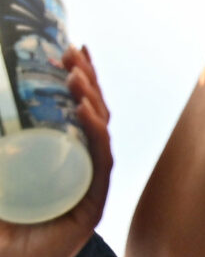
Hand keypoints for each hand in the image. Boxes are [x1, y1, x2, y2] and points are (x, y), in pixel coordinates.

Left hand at [0, 46, 110, 256]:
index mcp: (53, 163)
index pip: (70, 114)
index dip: (74, 81)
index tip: (65, 48)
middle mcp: (75, 173)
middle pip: (91, 118)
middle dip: (85, 81)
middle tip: (70, 51)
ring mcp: (85, 190)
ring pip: (99, 134)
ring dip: (91, 99)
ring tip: (75, 74)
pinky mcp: (89, 209)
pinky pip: (99, 164)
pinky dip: (95, 134)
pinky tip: (85, 111)